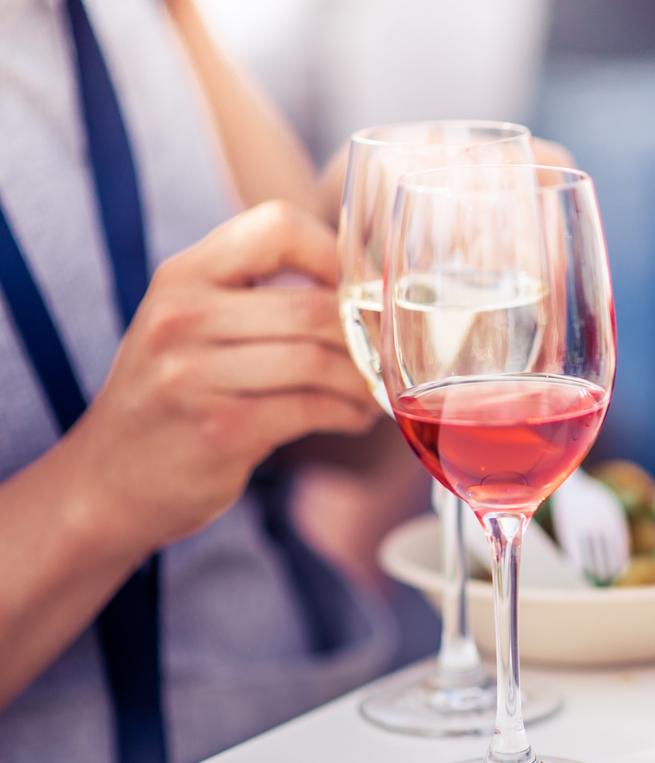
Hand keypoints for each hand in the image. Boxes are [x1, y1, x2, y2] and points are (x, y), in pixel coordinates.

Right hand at [63, 200, 375, 551]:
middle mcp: (182, 317)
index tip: (358, 293)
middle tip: (385, 357)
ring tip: (370, 395)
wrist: (107, 481)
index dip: (335, 254)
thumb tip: (361, 284)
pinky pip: (313, 408)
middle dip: (367, 337)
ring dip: (363, 382)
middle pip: (315, 305)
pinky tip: (350, 419)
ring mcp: (196, 375)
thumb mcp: (189, 325)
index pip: (278, 226)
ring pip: (321, 360)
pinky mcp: (220, 429)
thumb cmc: (170, 397)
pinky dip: (348, 414)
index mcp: (182, 276)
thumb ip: (254, 294)